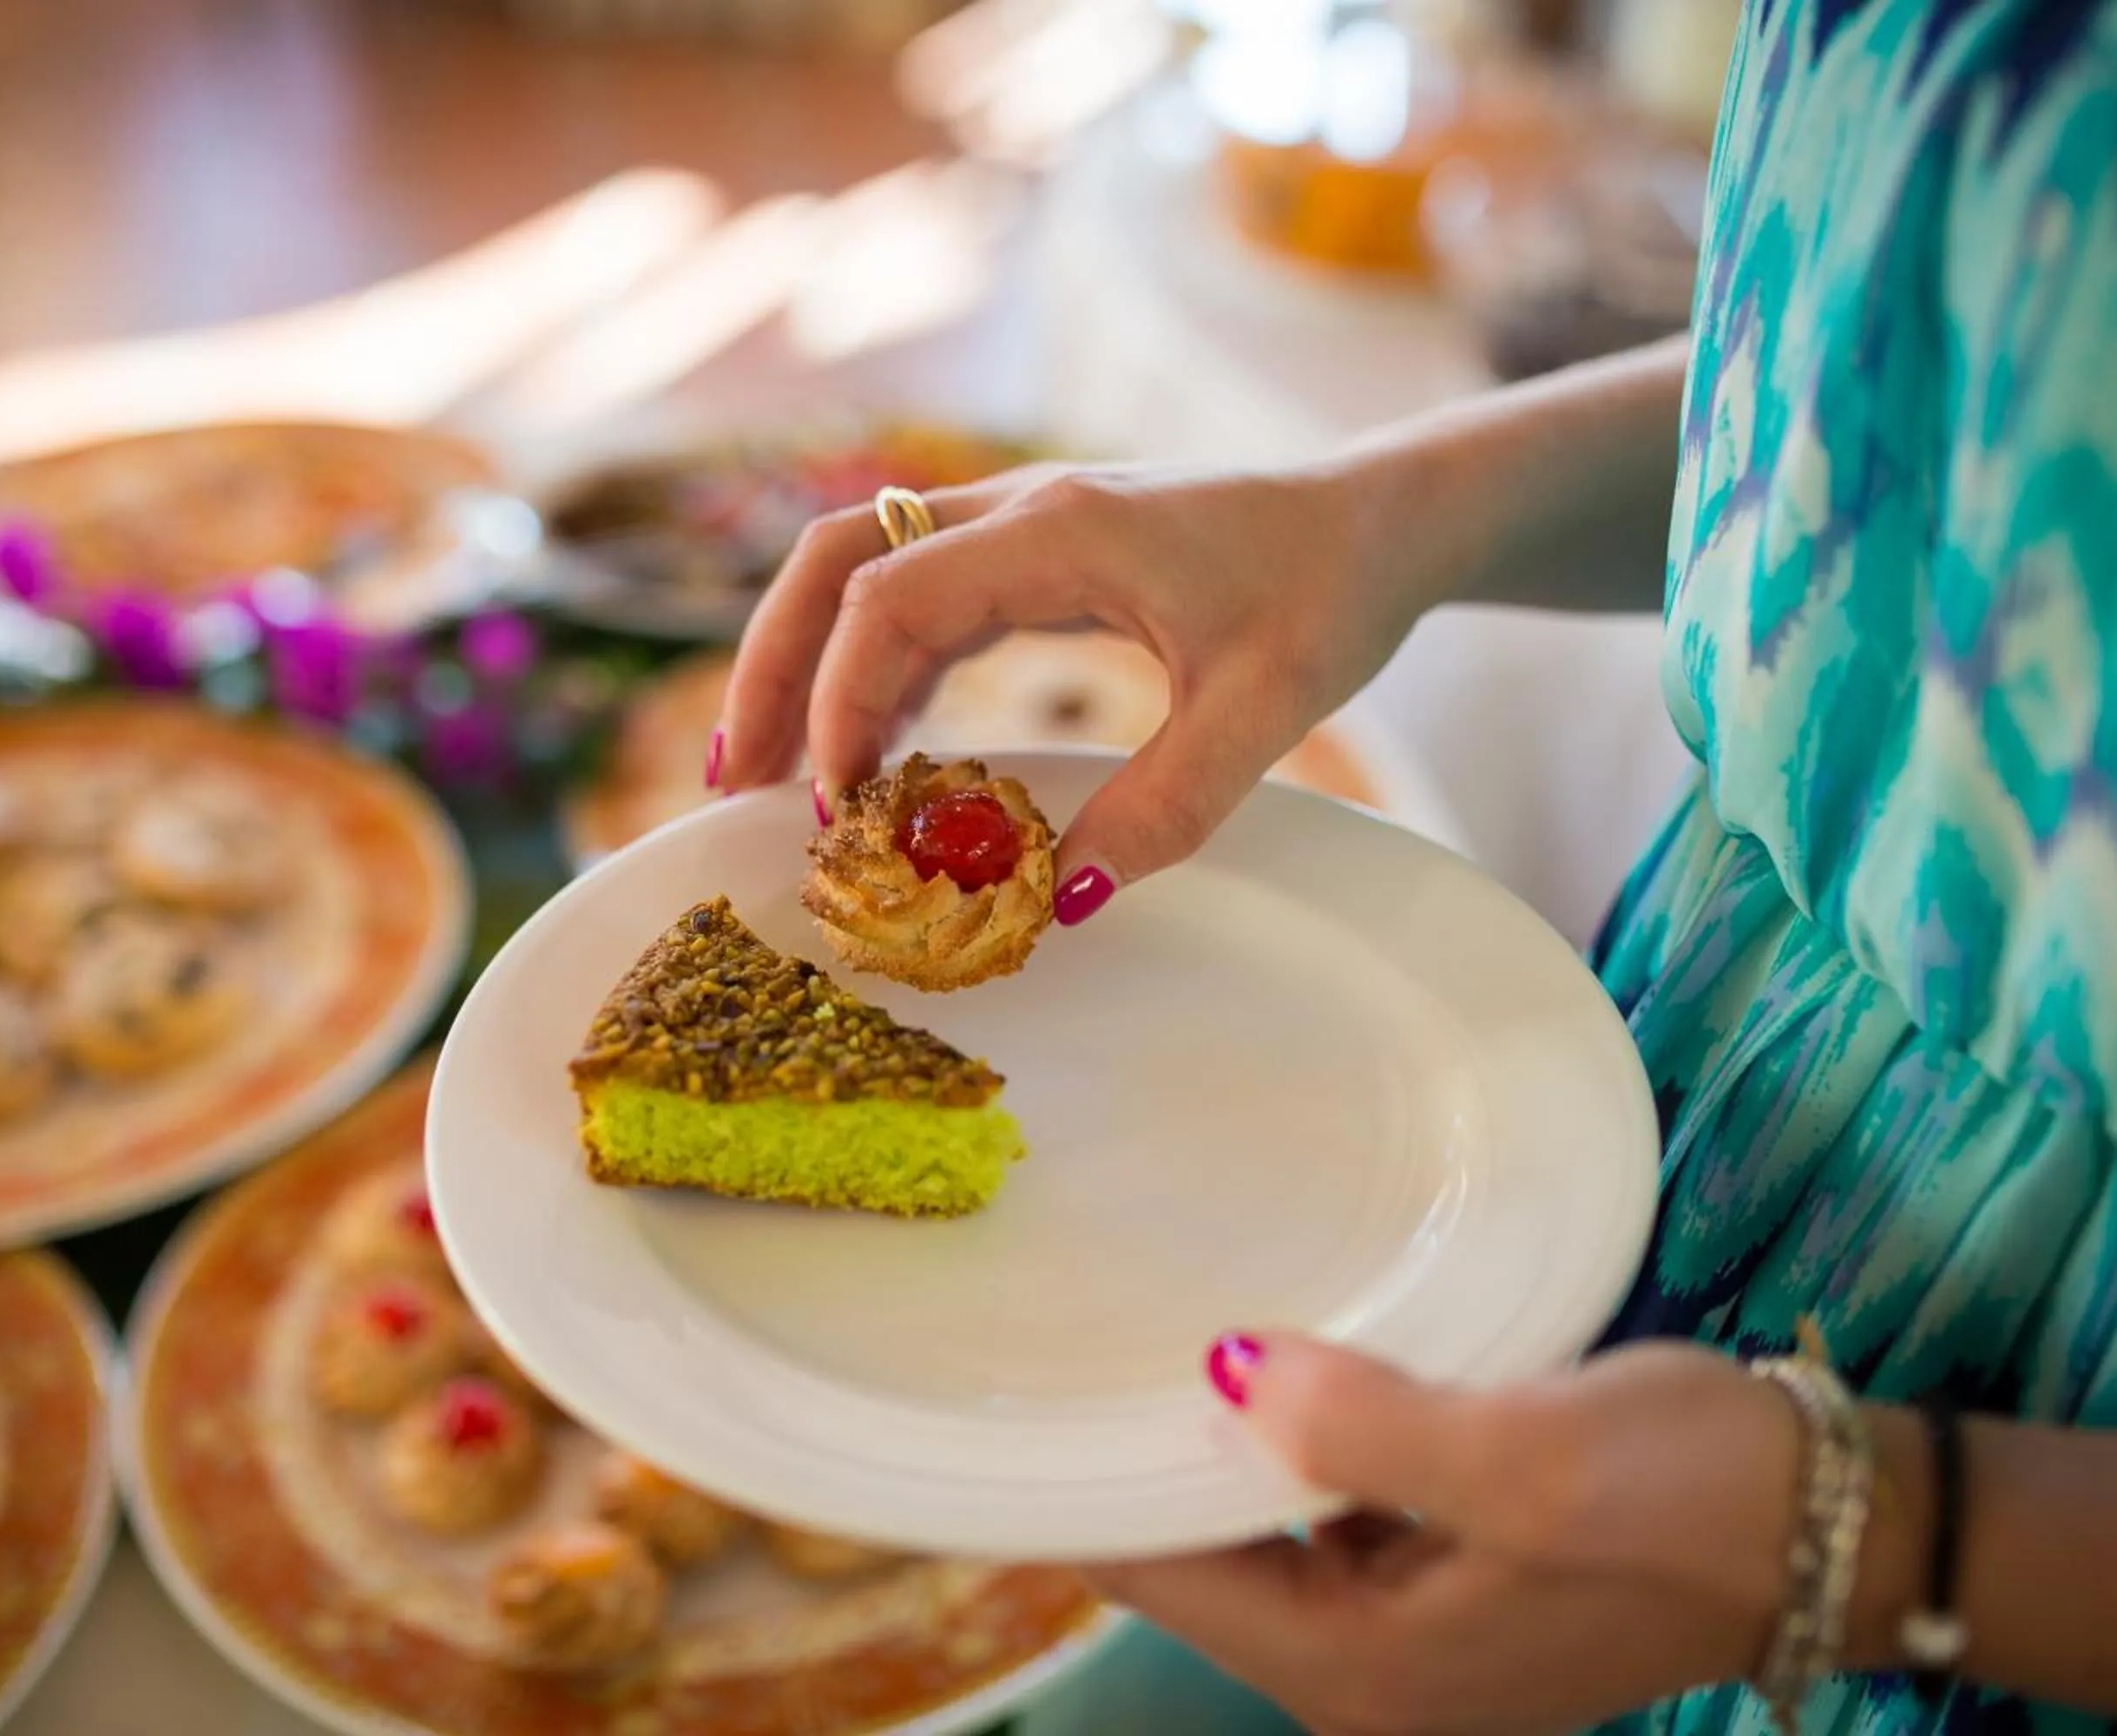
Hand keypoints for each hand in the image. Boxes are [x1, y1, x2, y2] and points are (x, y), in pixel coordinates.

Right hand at [714, 459, 1439, 918]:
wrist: (1381, 517)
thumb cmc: (1334, 590)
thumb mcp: (1268, 707)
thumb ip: (1167, 803)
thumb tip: (1056, 900)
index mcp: (1057, 529)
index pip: (890, 599)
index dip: (840, 701)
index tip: (836, 808)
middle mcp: (1018, 509)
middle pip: (837, 562)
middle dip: (774, 667)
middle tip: (735, 781)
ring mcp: (1021, 523)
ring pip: (865, 572)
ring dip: (810, 666)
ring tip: (771, 777)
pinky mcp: (1036, 553)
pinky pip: (920, 599)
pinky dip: (875, 669)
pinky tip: (872, 751)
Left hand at [1083, 1333, 1816, 1735]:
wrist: (1846, 1526)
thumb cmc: (1689, 1497)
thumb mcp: (1526, 1459)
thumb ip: (1364, 1430)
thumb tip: (1226, 1380)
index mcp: (1358, 1669)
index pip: (1159, 1576)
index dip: (1085, 1482)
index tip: (1021, 1376)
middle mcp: (1365, 1674)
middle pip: (1194, 1560)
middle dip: (1142, 1455)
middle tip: (1071, 1320)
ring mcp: (1410, 1633)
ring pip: (1257, 1530)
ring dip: (1219, 1443)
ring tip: (1144, 1321)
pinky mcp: (1453, 1579)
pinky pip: (1325, 1512)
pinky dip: (1294, 1446)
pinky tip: (1274, 1362)